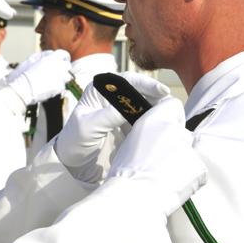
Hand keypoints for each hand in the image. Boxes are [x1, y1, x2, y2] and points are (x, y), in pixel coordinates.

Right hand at [0, 50, 70, 105]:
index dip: (62, 57)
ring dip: (62, 77)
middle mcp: (59, 67)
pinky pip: (62, 87)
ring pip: (67, 77)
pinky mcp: (59, 89)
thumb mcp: (30, 60)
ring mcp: (60, 78)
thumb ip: (42, 57)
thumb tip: (47, 57)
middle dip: (63, 68)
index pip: (64, 54)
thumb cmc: (22, 75)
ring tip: (53, 80)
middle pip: (67, 65)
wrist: (22, 89)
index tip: (62, 60)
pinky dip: (58, 87)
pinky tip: (50, 88)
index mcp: (51, 58)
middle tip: (57, 71)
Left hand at [56, 73, 171, 185]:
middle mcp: (110, 96)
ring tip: (170, 114)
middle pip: (138, 90)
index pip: (125, 80)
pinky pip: (141, 118)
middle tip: (171, 104)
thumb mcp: (88, 128)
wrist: (73, 162)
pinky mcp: (125, 124)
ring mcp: (119, 110)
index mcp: (98, 90)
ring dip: (155, 107)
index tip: (161, 90)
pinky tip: (161, 124)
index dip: (145, 83)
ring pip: (142, 103)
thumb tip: (128, 108)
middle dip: (155, 95)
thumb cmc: (75, 141)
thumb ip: (107, 116)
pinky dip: (152, 120)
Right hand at [107, 96, 205, 217]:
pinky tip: (173, 186)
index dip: (168, 119)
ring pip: (189, 153)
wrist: (135, 198)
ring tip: (164, 177)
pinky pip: (197, 172)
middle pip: (182, 132)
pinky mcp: (199, 167)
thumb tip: (154, 135)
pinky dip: (189, 179)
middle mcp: (175, 129)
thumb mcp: (129, 143)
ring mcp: (189, 149)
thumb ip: (147, 132)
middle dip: (175, 144)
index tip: (162, 131)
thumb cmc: (126, 175)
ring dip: (181, 163)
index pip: (172, 106)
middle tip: (159, 161)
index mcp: (154, 119)